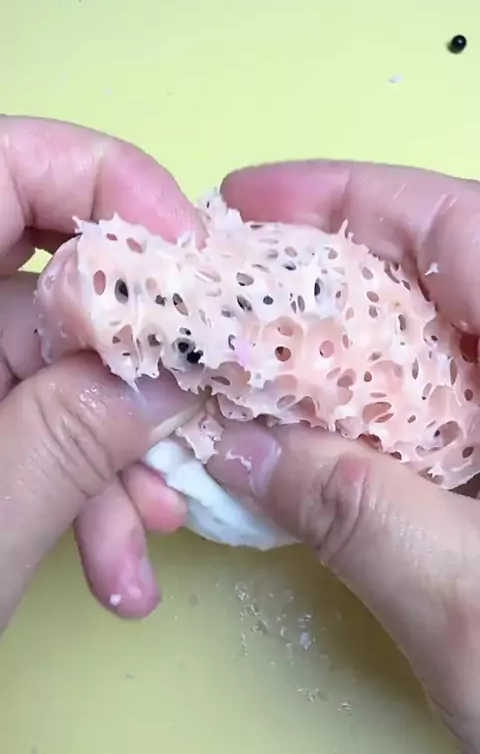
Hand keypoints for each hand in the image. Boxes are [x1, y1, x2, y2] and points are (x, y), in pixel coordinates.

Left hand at [0, 116, 202, 630]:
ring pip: (57, 360)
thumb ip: (67, 439)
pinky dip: (87, 478)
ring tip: (152, 525)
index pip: (1, 165)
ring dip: (118, 439)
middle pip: (51, 269)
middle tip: (198, 390)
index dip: (103, 182)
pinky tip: (115, 558)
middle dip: (135, 339)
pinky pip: (38, 415)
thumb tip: (170, 370)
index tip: (189, 263)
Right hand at [208, 160, 479, 752]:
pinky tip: (312, 422)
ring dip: (337, 338)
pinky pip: (435, 396)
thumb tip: (243, 452)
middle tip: (231, 283)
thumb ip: (356, 513)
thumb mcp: (471, 604)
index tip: (251, 200)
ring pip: (427, 335)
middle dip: (325, 269)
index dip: (347, 198)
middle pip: (434, 270)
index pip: (455, 227)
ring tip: (253, 349)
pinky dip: (367, 399)